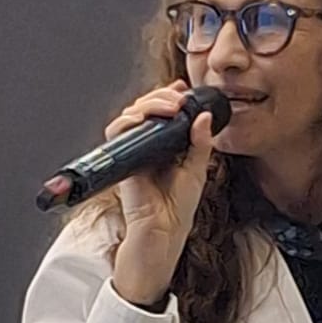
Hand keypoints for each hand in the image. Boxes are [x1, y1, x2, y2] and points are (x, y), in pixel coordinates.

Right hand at [109, 81, 216, 307]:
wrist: (163, 232)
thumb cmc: (177, 208)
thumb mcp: (197, 170)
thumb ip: (200, 143)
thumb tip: (204, 116)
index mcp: (164, 146)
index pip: (161, 113)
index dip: (169, 97)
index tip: (184, 90)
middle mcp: (146, 146)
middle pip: (144, 108)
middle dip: (161, 97)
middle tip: (180, 99)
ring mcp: (133, 151)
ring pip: (130, 114)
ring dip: (149, 104)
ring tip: (171, 107)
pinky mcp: (122, 159)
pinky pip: (117, 131)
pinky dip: (130, 119)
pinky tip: (148, 118)